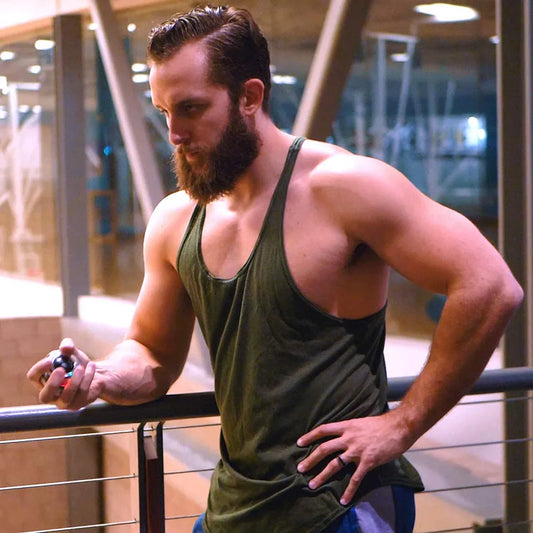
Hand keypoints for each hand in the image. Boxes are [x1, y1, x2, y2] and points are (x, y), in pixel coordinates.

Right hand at [27, 338, 101, 410]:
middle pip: (45, 396)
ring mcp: (63, 402)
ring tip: (81, 367)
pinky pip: (82, 394)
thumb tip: (65, 348)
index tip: (49, 360)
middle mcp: (50, 394)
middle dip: (52, 383)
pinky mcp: (77, 404)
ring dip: (74, 381)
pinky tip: (91, 367)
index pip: (33, 377)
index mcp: (43, 380)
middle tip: (60, 370)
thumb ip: (68, 346)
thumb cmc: (77, 364)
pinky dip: (87, 378)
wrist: (95, 374)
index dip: (39, 369)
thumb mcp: (73, 352)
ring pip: (66, 397)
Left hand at [296, 411, 410, 504]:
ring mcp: (357, 450)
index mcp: (346, 426)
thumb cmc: (381, 424)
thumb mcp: (360, 422)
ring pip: (335, 464)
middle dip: (311, 460)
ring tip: (312, 484)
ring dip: (322, 475)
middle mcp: (349, 438)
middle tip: (300, 469)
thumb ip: (349, 430)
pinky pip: (355, 478)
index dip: (310, 436)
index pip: (323, 430)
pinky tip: (343, 500)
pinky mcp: (368, 462)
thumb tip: (340, 436)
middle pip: (324, 449)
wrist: (398, 427)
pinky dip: (349, 490)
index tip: (299, 443)